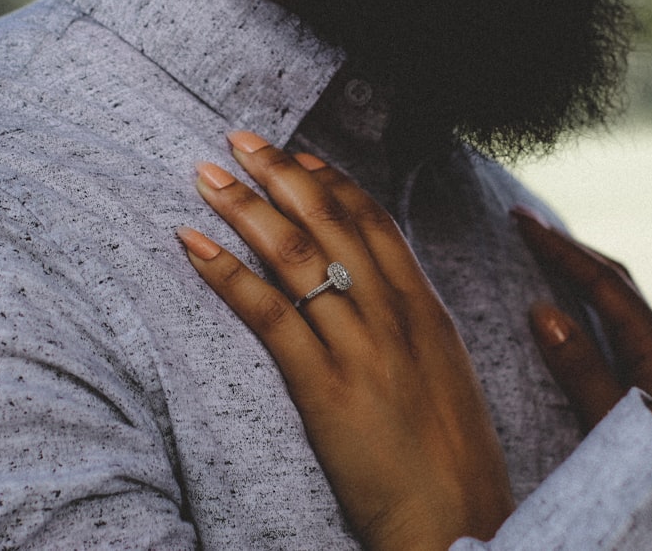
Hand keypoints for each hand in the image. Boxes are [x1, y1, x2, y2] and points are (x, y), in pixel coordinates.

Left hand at [178, 132, 513, 550]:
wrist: (458, 520)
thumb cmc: (453, 456)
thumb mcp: (445, 375)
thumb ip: (414, 327)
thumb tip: (381, 296)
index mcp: (427, 310)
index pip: (376, 224)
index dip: (335, 183)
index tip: (302, 155)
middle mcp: (396, 316)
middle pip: (333, 224)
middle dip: (283, 174)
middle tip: (242, 138)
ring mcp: (363, 348)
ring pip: (299, 256)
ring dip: (248, 208)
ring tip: (208, 174)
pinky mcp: (326, 388)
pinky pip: (270, 315)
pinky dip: (228, 273)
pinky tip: (193, 244)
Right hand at [512, 207, 651, 430]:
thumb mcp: (610, 425)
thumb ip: (580, 368)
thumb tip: (542, 309)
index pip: (601, 281)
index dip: (559, 248)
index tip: (520, 221)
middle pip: (613, 278)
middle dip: (568, 248)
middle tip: (525, 225)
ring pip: (618, 298)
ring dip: (580, 270)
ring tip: (542, 253)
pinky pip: (618, 320)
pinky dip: (589, 299)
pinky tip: (568, 307)